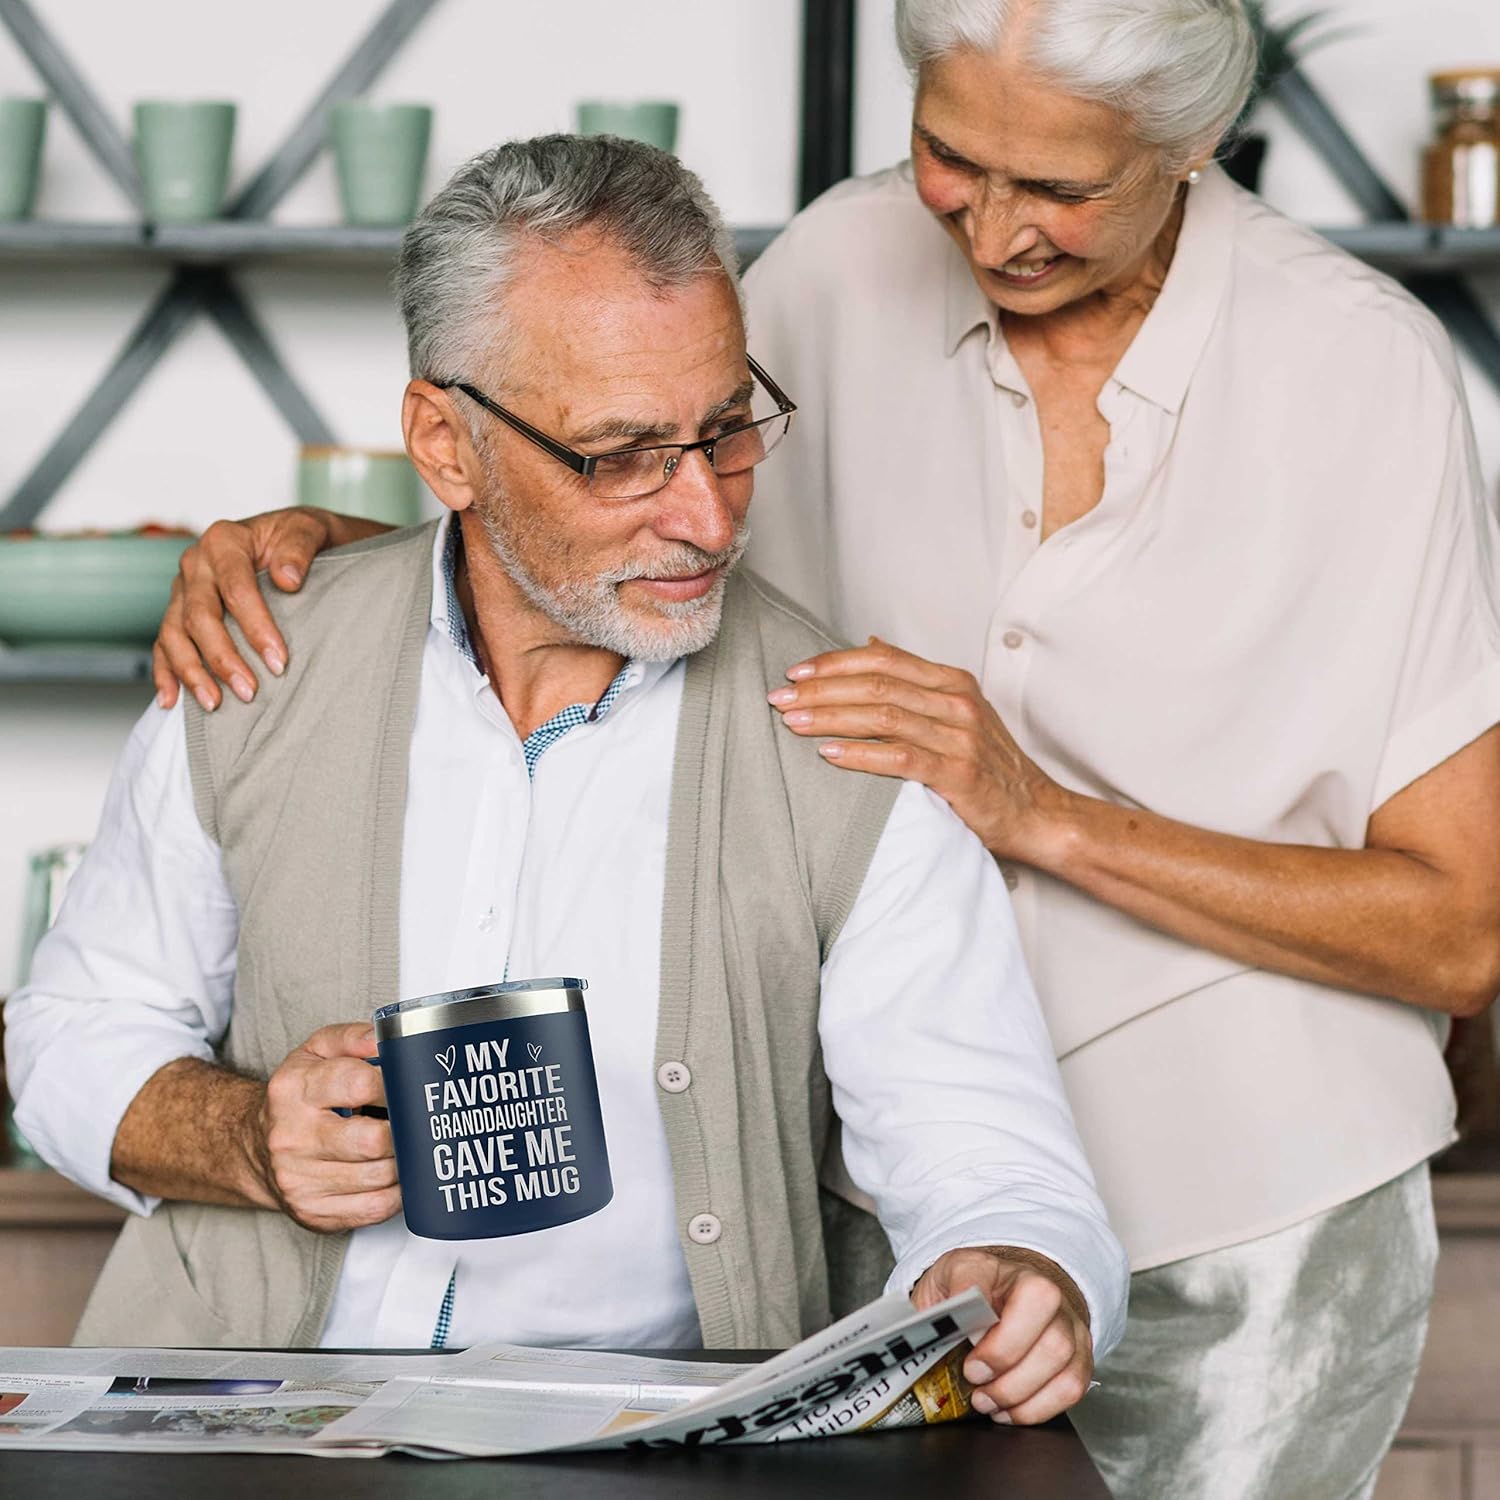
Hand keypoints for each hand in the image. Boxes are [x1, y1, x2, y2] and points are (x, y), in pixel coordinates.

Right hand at [153, 507, 390, 713]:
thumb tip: (287, 579)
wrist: (292, 540)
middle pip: (200, 616)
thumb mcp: (309, 531)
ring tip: (214, 703)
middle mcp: (197, 564)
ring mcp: (184, 589)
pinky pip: (164, 643)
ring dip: (192, 672)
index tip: (279, 661)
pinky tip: (170, 701)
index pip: (235, 589)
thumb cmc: (299, 538)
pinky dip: (165, 672)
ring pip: (175, 634)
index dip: (256, 628)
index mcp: (224, 540)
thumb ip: (299, 549)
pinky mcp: (179, 610)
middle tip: (250, 691)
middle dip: (223, 658)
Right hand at [250, 1022, 399, 1232]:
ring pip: (378, 1177)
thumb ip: (352, 1037)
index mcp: (294, 1090)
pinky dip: (397, 1192)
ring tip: (408, 1145)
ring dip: (404, 1162)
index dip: (394, 1084)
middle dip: (403, 1131)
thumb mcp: (315, 1052)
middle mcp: (292, 1138)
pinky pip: (374, 1208)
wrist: (256, 1147)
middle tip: (416, 1122)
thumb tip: (385, 1040)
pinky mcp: (312, 1212)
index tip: (407, 1086)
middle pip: (372, 1141)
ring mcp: (300, 1180)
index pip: (358, 1083)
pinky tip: (397, 1174)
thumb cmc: (297, 1096)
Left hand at [768, 637, 1067, 861]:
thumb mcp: (958, 710)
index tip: (796, 671)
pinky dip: (859, 754)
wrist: (1035, 812)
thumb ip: (914, 680)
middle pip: (876, 685)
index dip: (835, 662)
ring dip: (830, 717)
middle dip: (821, 689)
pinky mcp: (957, 774)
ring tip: (793, 722)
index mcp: (953, 683)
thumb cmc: (990, 766)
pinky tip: (828, 753)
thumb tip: (869, 645)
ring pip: (882, 716)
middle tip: (780, 697)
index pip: (884, 660)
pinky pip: (898, 758)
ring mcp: (959, 738)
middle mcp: (957, 704)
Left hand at [914, 1247, 1093, 1424]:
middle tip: (975, 1380)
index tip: (963, 1345)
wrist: (1011, 1292)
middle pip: (1039, 1306)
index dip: (971, 1308)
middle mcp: (1033, 1283)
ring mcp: (1063, 1317)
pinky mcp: (1079, 1351)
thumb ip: (928, 1312)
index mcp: (985, 1266)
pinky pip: (1071, 1384)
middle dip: (1004, 1355)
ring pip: (1059, 1351)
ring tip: (989, 1401)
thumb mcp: (938, 1292)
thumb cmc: (970, 1297)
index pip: (979, 1273)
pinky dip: (1040, 1407)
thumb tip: (912, 1342)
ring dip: (1019, 1389)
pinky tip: (1012, 1410)